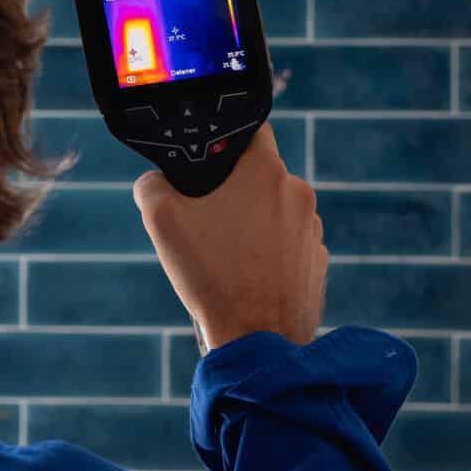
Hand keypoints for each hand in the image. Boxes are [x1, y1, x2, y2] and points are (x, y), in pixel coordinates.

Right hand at [134, 125, 326, 352]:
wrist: (256, 341)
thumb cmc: (211, 275)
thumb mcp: (160, 219)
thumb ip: (152, 184)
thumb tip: (156, 180)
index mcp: (265, 171)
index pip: (250, 129)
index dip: (225, 139)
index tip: (207, 161)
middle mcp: (298, 193)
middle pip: (258, 176)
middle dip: (232, 192)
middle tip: (204, 219)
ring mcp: (313, 230)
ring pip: (273, 211)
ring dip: (251, 224)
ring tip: (224, 256)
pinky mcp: (318, 262)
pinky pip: (288, 244)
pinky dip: (268, 253)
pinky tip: (245, 277)